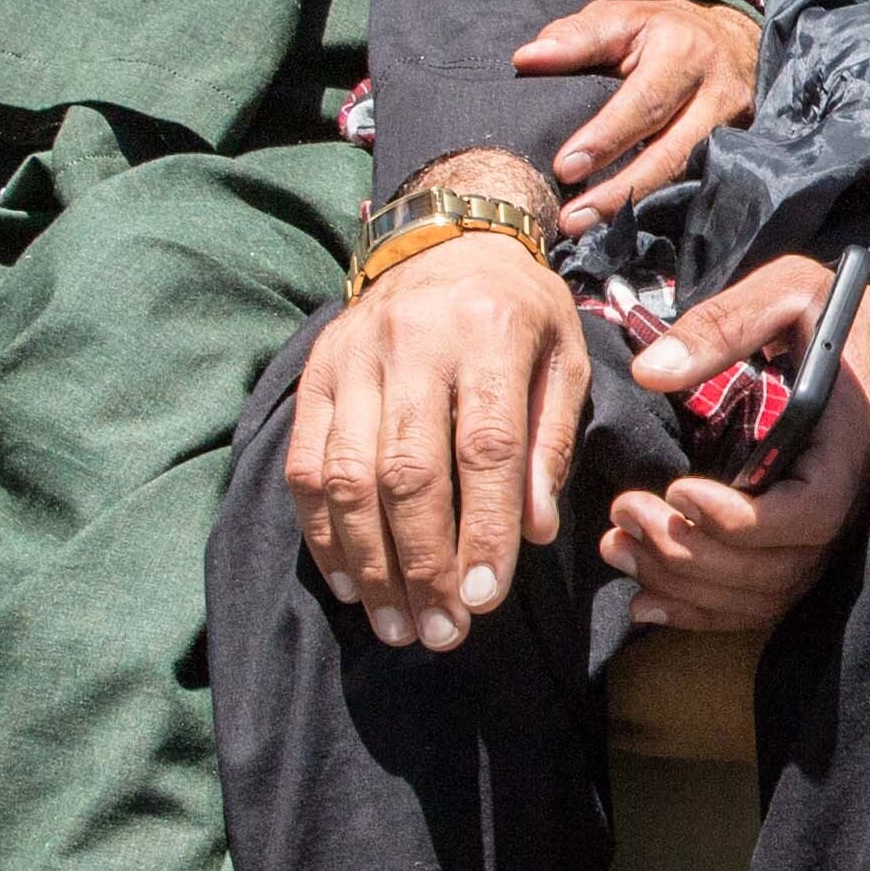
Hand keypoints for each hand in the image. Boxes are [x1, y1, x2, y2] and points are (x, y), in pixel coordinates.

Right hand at [282, 201, 587, 648]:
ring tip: (398, 625)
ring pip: (346, 477)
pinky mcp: (314, 376)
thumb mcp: (563, 360)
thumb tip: (534, 532)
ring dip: (370, 564)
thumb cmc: (519, 312)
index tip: (484, 600)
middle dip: (422, 564)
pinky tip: (349, 584)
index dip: (481, 529)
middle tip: (442, 633)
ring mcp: (352, 360)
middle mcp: (411, 343)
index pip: (483, 447)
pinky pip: (306, 467)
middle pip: (407, 471)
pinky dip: (323, 535)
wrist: (446, 236)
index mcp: (488, 333)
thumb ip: (549, 444)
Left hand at [520, 0, 762, 236]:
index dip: (607, 138)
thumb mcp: (623, 19)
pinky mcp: (738, 151)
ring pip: (685, 175)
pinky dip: (655, 204)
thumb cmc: (664, 31)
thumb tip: (526, 59)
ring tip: (587, 226)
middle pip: (671, 152)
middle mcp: (717, 93)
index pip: (645, 102)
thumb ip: (576, 37)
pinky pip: (695, 183)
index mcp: (684, 52)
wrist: (737, 41)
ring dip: (635, 205)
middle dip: (621, 190)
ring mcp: (734, 128)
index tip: (566, 167)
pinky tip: (620, 222)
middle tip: (573, 218)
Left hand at [606, 254, 869, 634]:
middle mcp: (844, 503)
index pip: (808, 513)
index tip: (680, 491)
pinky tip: (646, 599)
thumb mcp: (790, 292)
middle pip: (774, 567)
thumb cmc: (842, 314)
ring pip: (760, 594)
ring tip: (618, 546)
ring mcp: (824, 533)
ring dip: (684, 582)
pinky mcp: (800, 544)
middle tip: (625, 511)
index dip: (743, 520)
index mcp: (847, 447)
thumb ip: (723, 324)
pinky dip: (701, 611)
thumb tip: (651, 371)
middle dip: (691, 551)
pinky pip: (758, 601)